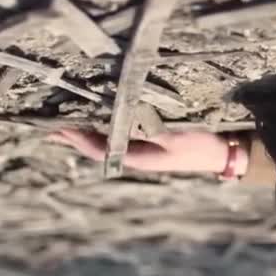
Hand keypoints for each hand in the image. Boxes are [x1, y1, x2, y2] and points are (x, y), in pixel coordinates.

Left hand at [48, 128, 247, 177]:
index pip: (98, 147)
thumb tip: (120, 119)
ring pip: (106, 140)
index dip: (76, 138)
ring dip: (87, 131)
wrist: (225, 152)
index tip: (57, 126)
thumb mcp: (176, 136)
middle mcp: (137, 154)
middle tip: (49, 126)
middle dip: (74, 136)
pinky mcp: (152, 142)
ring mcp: (144, 149)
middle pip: (97, 145)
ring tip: (67, 123)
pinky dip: (104, 127)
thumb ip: (148, 129)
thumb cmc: (201, 144)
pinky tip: (100, 120)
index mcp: (139, 157)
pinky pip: (119, 135)